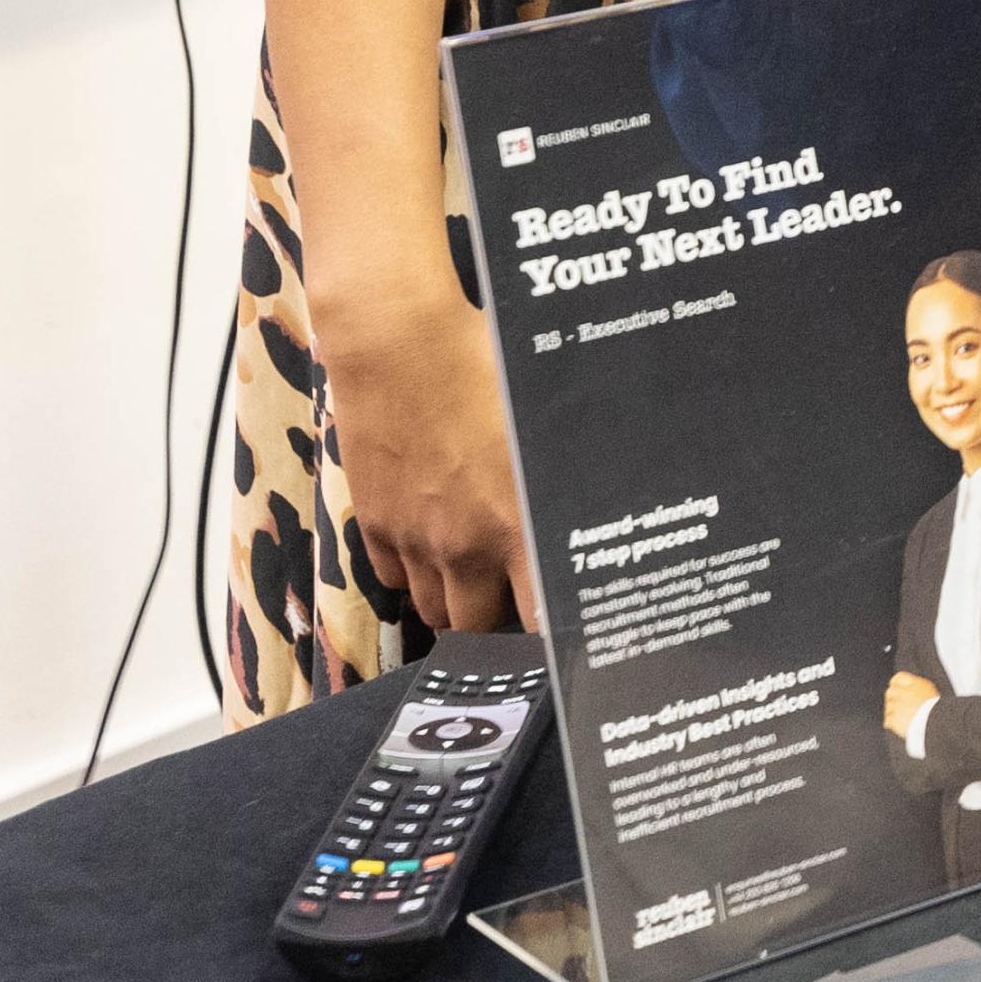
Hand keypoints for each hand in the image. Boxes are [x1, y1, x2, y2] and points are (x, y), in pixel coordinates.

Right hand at [320, 289, 533, 638]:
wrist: (397, 344)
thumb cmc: (482, 366)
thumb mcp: (543, 422)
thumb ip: (562, 479)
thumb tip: (607, 507)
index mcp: (513, 524)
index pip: (535, 620)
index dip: (549, 637)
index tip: (561, 637)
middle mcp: (461, 544)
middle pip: (477, 627)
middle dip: (499, 621)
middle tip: (517, 594)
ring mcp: (411, 537)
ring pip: (433, 608)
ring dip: (456, 600)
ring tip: (477, 574)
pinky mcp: (373, 522)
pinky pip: (393, 577)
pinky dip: (413, 573)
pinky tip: (433, 545)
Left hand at [885, 672, 935, 742]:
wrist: (935, 723)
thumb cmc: (937, 709)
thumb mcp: (930, 691)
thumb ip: (918, 687)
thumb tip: (912, 688)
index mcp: (914, 684)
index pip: (898, 678)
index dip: (897, 684)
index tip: (898, 689)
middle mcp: (903, 693)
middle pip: (890, 692)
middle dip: (893, 699)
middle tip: (900, 706)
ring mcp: (897, 706)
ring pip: (888, 707)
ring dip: (893, 713)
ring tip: (903, 718)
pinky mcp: (894, 719)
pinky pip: (887, 721)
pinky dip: (892, 724)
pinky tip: (900, 726)